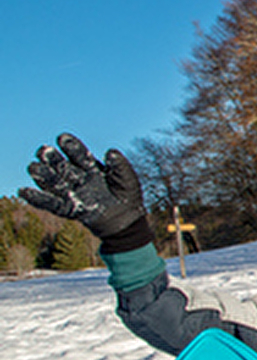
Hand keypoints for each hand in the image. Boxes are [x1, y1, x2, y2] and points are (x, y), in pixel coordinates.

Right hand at [21, 133, 149, 247]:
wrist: (126, 222)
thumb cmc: (127, 197)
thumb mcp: (128, 180)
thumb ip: (120, 166)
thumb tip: (111, 152)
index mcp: (91, 167)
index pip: (79, 154)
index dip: (71, 146)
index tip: (63, 138)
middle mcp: (78, 177)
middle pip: (61, 165)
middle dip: (52, 158)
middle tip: (44, 151)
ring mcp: (72, 192)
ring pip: (54, 182)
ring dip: (43, 175)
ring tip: (33, 168)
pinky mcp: (67, 208)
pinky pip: (51, 203)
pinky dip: (38, 198)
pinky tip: (25, 192)